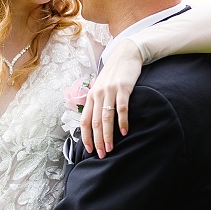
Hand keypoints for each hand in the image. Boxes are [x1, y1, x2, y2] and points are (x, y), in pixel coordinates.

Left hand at [81, 38, 140, 157]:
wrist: (125, 54)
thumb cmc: (113, 74)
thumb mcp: (101, 87)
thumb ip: (97, 101)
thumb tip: (94, 120)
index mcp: (91, 96)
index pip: (84, 121)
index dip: (86, 136)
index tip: (88, 149)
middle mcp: (97, 94)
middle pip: (95, 122)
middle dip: (97, 140)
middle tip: (101, 154)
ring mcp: (110, 91)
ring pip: (106, 118)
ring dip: (108, 135)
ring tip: (110, 148)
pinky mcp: (123, 88)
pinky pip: (122, 108)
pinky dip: (122, 121)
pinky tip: (124, 132)